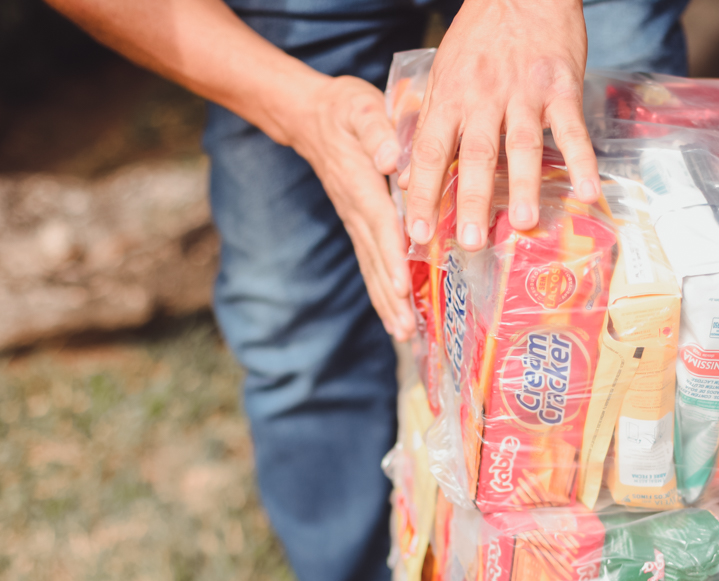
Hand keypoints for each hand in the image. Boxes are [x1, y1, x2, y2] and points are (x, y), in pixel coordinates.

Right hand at [272, 73, 415, 338]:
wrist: (311, 116)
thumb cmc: (345, 108)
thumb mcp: (361, 107)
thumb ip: (377, 130)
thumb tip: (391, 158)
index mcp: (362, 183)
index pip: (381, 224)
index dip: (392, 255)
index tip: (403, 285)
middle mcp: (356, 210)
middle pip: (376, 258)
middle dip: (390, 295)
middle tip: (407, 328)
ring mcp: (354, 222)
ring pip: (371, 267)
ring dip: (385, 303)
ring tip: (404, 335)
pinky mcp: (356, 227)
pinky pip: (369, 264)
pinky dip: (381, 293)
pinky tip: (396, 318)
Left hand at [399, 0, 596, 251]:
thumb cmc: (479, 38)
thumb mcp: (441, 75)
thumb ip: (426, 127)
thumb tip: (404, 178)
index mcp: (450, 98)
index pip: (430, 153)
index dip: (423, 194)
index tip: (417, 233)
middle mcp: (483, 98)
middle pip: (476, 155)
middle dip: (472, 200)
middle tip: (470, 242)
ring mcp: (524, 94)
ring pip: (522, 143)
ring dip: (524, 184)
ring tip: (525, 222)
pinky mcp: (560, 88)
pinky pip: (572, 129)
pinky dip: (582, 160)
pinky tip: (589, 191)